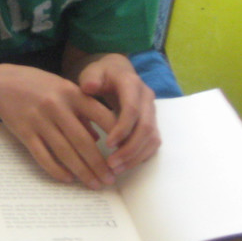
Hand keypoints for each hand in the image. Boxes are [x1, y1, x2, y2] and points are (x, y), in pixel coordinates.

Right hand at [0, 64, 119, 188]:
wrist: (1, 83)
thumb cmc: (37, 86)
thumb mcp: (63, 89)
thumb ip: (82, 110)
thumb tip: (97, 138)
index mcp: (71, 93)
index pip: (102, 115)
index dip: (117, 135)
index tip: (125, 152)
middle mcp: (57, 106)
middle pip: (83, 141)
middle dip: (99, 163)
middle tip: (111, 179)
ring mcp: (39, 120)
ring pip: (65, 152)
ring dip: (82, 171)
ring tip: (94, 184)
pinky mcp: (24, 132)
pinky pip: (43, 156)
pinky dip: (56, 170)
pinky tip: (68, 179)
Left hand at [77, 54, 159, 174]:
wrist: (117, 70)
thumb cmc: (101, 73)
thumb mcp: (92, 71)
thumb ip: (90, 78)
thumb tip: (89, 87)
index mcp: (132, 84)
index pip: (132, 110)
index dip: (122, 129)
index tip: (108, 144)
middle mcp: (147, 98)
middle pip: (146, 128)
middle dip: (130, 149)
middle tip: (111, 164)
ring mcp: (152, 111)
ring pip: (152, 138)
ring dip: (136, 156)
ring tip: (116, 169)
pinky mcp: (152, 122)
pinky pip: (152, 143)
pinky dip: (141, 156)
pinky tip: (124, 165)